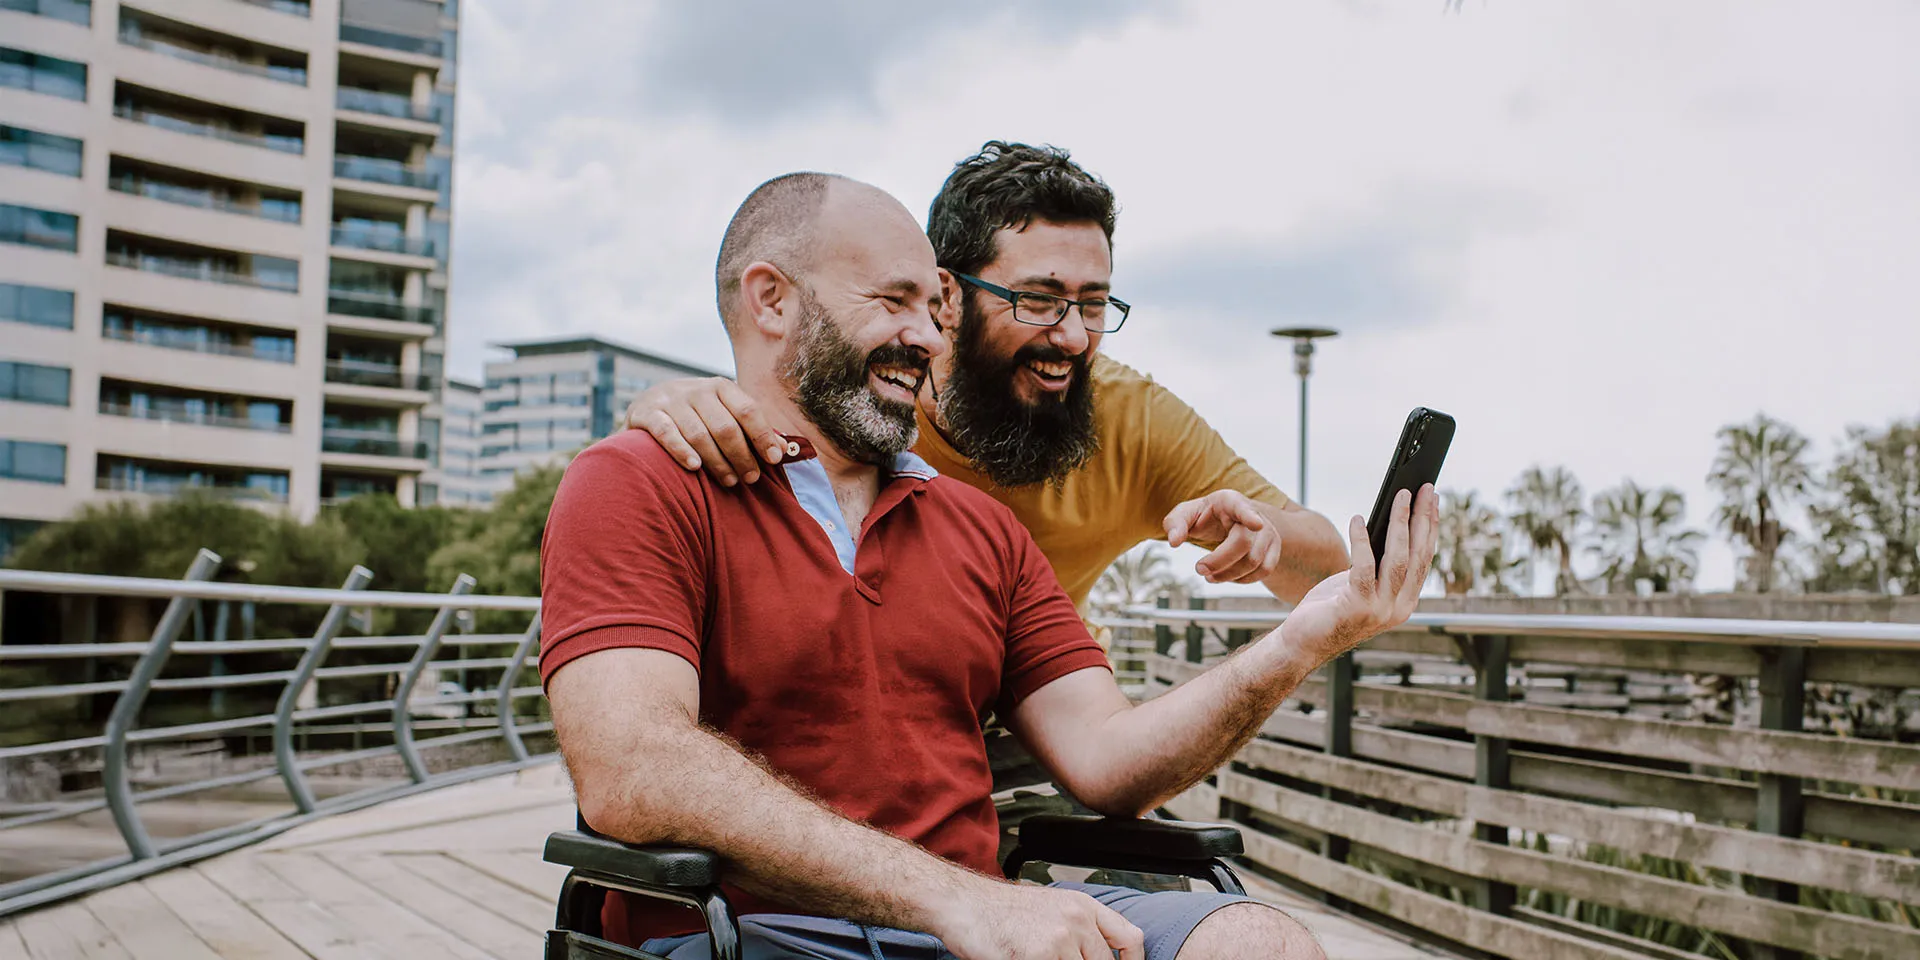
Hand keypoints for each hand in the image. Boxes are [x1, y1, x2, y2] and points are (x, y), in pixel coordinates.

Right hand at [621, 377, 786, 485]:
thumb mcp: (723, 414)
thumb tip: (783, 449)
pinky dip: (680, 450)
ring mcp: (669, 400)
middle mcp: (695, 390)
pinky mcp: (646, 412)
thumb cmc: (695, 416)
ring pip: (698, 433)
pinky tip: (694, 467)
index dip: (763, 436)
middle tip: (751, 478)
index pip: (748, 410)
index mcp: (721, 387)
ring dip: (717, 461)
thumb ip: (750, 429)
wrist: (647, 405)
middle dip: (741, 455)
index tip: (774, 459)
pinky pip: (665, 432)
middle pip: (725, 426)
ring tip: (729, 481)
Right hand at [934, 881, 1142, 959]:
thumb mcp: (1051, 909)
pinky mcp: (1038, 956)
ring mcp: (1059, 939)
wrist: (963, 904)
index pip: (1130, 938)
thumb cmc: (1002, 912)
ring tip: (1036, 958)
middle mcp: (1077, 920)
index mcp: (1083, 907)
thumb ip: (1079, 930)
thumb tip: (1098, 957)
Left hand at [1164, 490, 1280, 583]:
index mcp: (1231, 501)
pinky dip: (1244, 579)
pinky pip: (1264, 570)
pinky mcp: (1274, 549)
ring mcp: (1268, 532)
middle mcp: (1255, 515)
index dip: (1249, 516)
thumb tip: (1174, 541)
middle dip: (1218, 561)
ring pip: (1254, 561)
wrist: (1228, 521)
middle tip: (1199, 569)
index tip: (1256, 524)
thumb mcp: (1186, 514)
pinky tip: (1228, 577)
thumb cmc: (1204, 516)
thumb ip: (1175, 523)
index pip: (1242, 508)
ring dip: (1229, 575)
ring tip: (1210, 576)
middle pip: (1242, 543)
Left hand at [1278, 484, 1438, 665]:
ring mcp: (1381, 610)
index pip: (1424, 558)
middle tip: (1425, 489)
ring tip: (1400, 497)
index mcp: (1406, 601)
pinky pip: (1363, 567)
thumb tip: (1389, 523)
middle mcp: (1399, 607)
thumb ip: (1378, 564)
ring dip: (1400, 524)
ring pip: (1397, 559)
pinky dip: (1362, 541)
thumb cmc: (1330, 608)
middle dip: (1423, 518)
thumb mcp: (1361, 584)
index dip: (1430, 526)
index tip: (1433, 499)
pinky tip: (1358, 520)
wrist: (1303, 643)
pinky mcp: (1357, 607)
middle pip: (1417, 555)